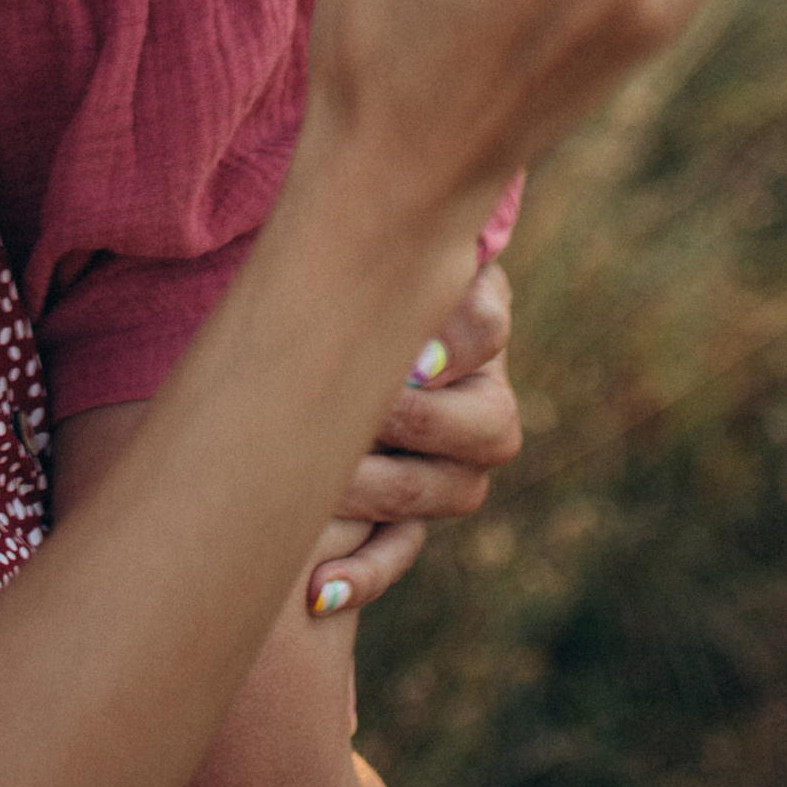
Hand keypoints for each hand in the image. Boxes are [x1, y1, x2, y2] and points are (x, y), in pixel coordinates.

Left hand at [300, 261, 519, 619]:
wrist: (296, 322)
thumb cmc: (328, 271)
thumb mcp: (355, 248)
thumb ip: (374, 238)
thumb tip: (390, 197)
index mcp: (471, 316)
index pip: (489, 326)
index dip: (458, 342)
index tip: (411, 358)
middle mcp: (479, 394)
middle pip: (490, 426)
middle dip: (420, 422)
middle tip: (367, 413)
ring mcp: (453, 463)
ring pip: (453, 492)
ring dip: (387, 491)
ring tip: (325, 483)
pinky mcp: (409, 514)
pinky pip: (401, 551)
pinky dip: (365, 571)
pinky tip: (319, 589)